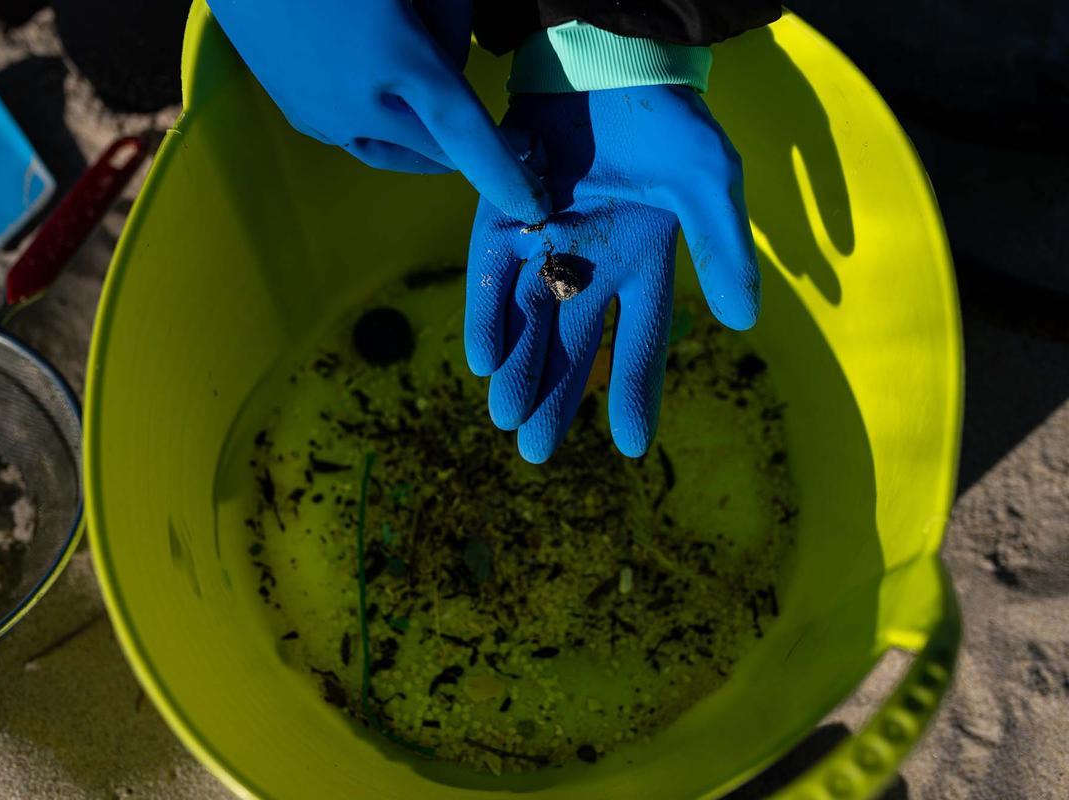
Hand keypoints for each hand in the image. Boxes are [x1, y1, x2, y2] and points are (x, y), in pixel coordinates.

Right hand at [207, 0, 549, 223]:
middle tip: (513, 141)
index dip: (503, 173)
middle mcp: (357, 102)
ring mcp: (321, 114)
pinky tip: (396, 110)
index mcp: (396, 57)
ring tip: (453, 133)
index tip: (535, 205)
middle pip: (438, 146)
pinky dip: (391, 133)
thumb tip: (455, 67)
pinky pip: (360, 140)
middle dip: (475, 144)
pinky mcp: (298, 114)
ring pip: (397, 152)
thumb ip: (449, 18)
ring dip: (431, 148)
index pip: (465, 131)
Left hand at [465, 85, 758, 462]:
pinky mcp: (502, 220)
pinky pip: (492, 276)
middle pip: (571, 346)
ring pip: (527, 320)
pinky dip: (488, 313)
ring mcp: (543, 245)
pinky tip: (483, 359)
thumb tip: (743, 322)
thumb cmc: (664, 120)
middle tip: (536, 451)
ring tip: (507, 418)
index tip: (629, 447)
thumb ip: (724, 249)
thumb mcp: (708, 182)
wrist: (604, 59)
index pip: (639, 343)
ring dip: (517, 368)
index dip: (634, 393)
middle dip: (555, 397)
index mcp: (642, 265)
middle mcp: (589, 266)